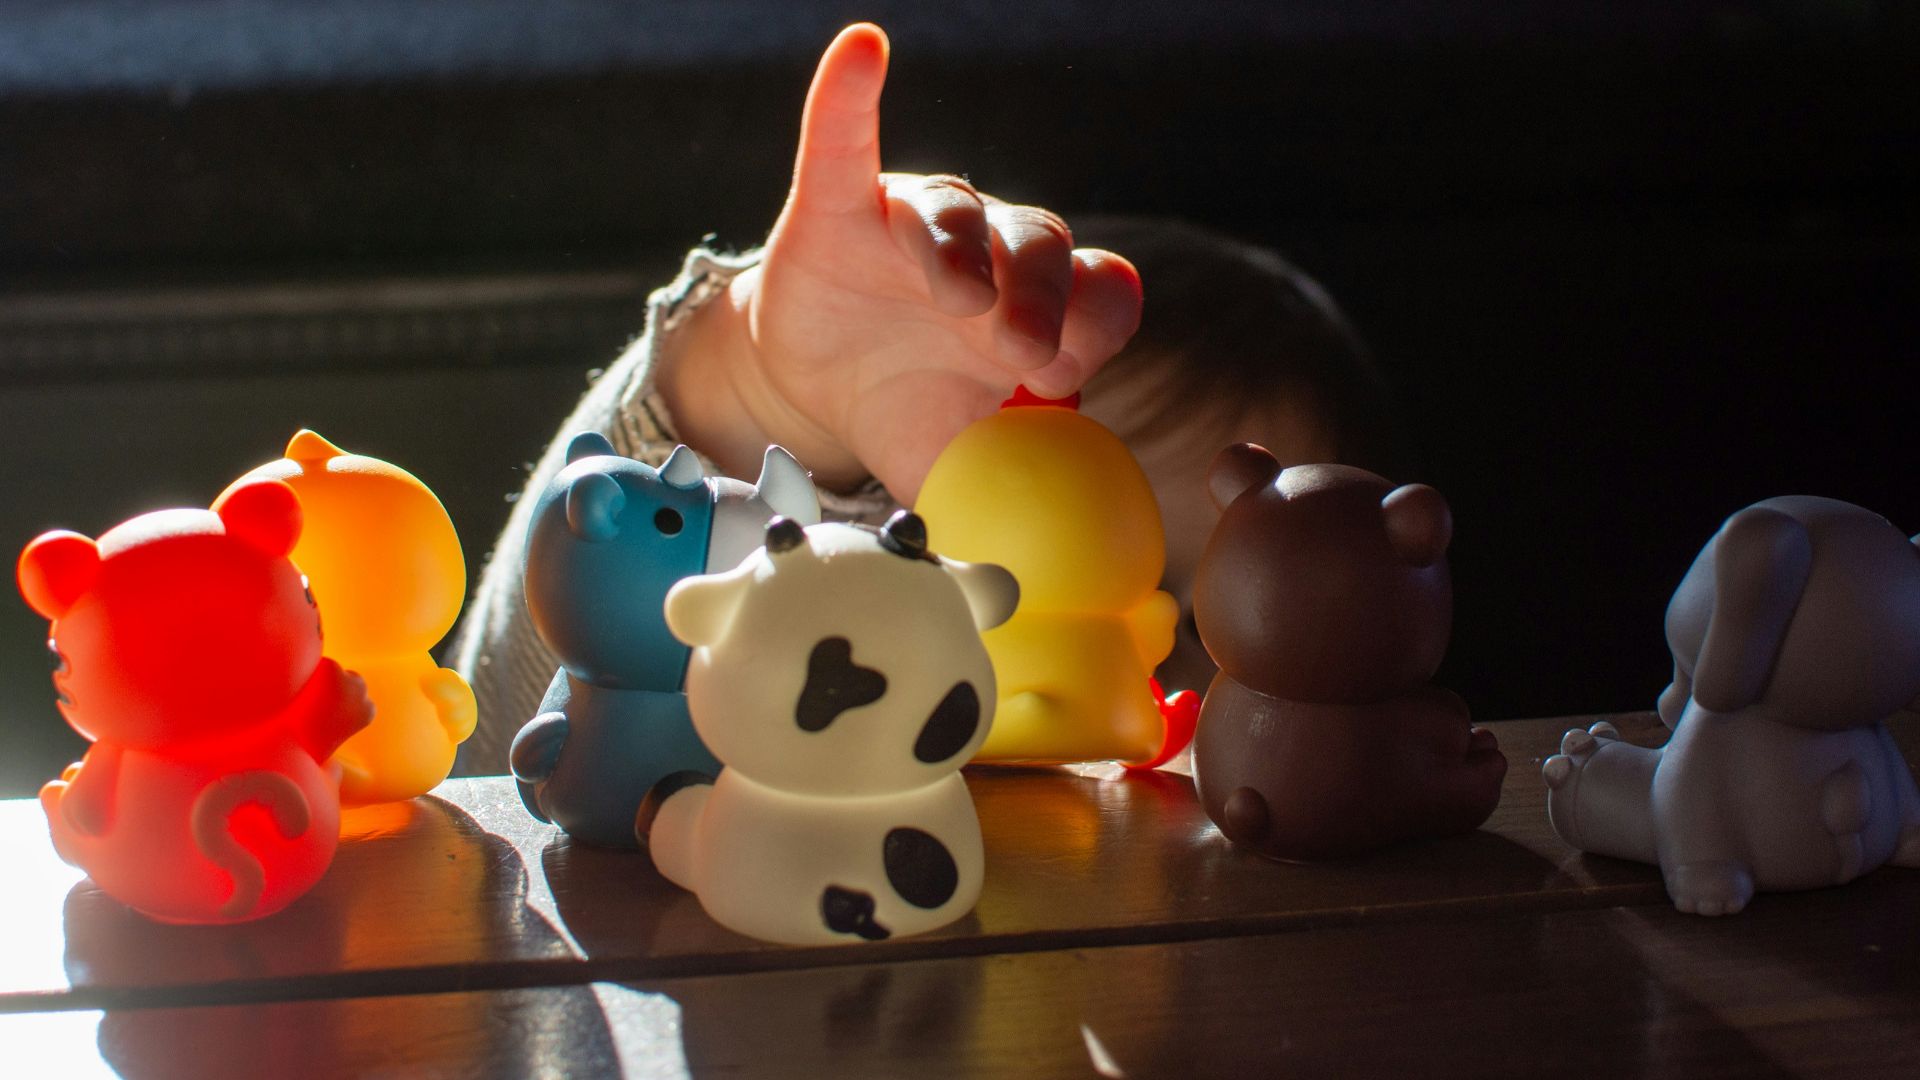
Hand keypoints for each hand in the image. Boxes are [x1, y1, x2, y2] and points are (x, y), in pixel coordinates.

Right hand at [658, 23, 1141, 501]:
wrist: (814, 390)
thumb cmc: (908, 417)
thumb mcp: (961, 466)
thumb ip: (1004, 507)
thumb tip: (1035, 597)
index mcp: (1040, 317)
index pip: (1101, 294)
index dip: (1095, 323)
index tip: (1067, 369)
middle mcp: (992, 259)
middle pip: (1040, 245)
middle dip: (1038, 294)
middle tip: (1022, 350)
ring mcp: (915, 226)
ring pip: (954, 208)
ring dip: (959, 246)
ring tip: (950, 293)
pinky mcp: (839, 204)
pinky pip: (844, 139)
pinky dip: (849, 97)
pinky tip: (863, 52)